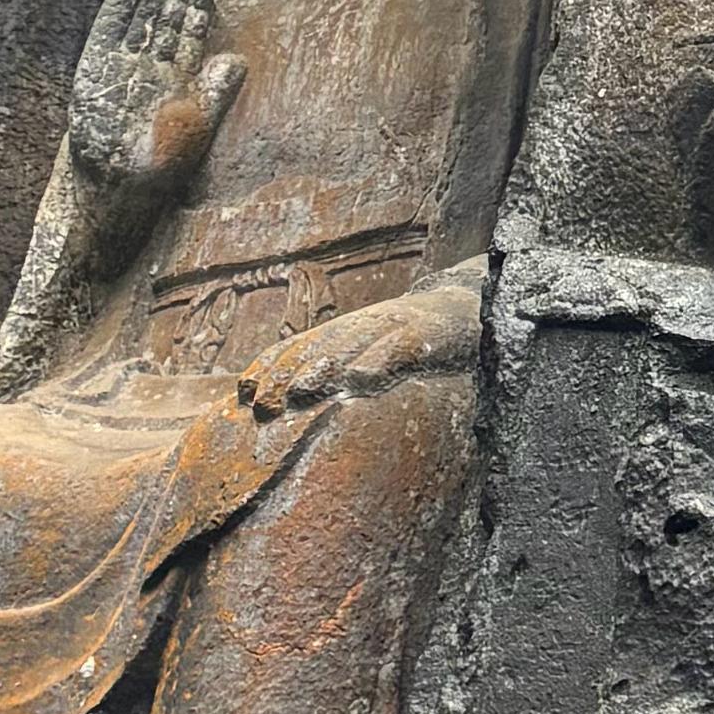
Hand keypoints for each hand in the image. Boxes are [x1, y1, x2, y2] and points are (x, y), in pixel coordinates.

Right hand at [70, 0, 241, 187]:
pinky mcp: (96, 64)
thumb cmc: (160, 161)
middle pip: (166, 13)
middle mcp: (151, 62)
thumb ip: (217, 93)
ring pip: (141, 13)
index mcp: (179, 73)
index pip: (191, 27)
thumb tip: (237, 60)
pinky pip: (111, 26)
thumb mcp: (197, 126)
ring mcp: (123, 61)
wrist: (113, 186)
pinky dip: (122, 0)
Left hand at [237, 279, 477, 420]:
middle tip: (261, 408)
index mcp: (347, 332)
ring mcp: (394, 327)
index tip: (243, 393)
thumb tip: (292, 398)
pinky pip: (401, 348)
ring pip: (354, 346)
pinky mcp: (428, 334)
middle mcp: (363, 325)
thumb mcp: (371, 350)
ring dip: (322, 369)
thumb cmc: (414, 336)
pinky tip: (362, 379)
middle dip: (286, 376)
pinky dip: (380, 361)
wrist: (470, 306)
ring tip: (298, 393)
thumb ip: (338, 369)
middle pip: (318, 349)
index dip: (271, 366)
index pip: (300, 346)